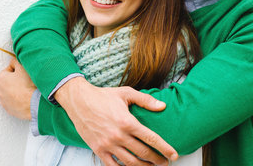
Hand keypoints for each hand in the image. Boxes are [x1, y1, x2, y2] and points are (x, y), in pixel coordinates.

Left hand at [0, 58, 35, 119]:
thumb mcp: (22, 67)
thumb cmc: (27, 85)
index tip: (24, 74)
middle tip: (26, 81)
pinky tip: (26, 98)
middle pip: (9, 81)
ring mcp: (3, 101)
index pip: (9, 69)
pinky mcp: (9, 109)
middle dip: (16, 80)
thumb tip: (13, 61)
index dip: (18, 70)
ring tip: (27, 90)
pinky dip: (18, 99)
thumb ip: (15, 61)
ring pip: (10, 92)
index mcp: (0, 78)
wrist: (33, 103)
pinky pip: (13, 101)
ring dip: (17, 90)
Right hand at [55, 77, 177, 165]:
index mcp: (127, 121)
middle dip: (157, 160)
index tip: (173, 154)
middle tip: (165, 162)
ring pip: (130, 163)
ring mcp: (108, 144)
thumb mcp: (126, 93)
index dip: (164, 148)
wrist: (79, 100)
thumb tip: (162, 106)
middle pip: (143, 153)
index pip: (151, 138)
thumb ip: (145, 100)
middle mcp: (118, 135)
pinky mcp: (98, 149)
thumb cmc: (103, 96)